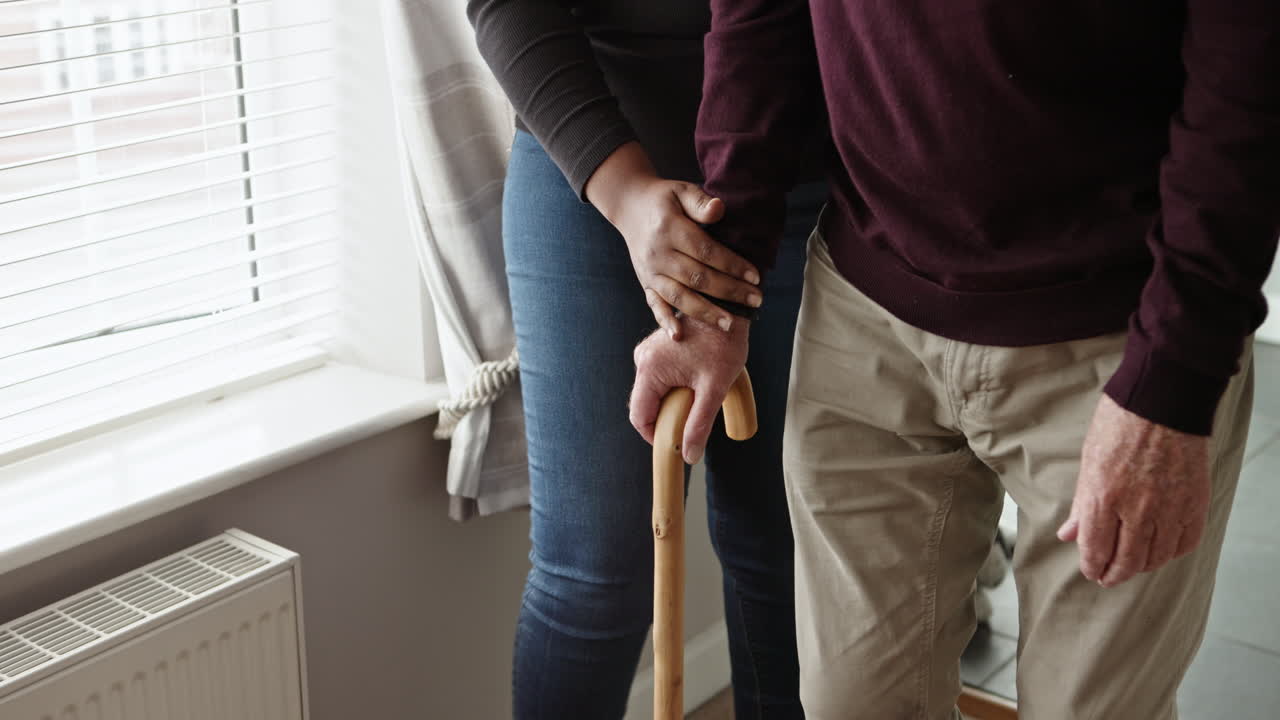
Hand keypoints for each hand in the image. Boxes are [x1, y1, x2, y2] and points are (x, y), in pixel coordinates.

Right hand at [585, 142, 761, 338]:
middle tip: (756, 300)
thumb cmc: (664, 199)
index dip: (731, 265)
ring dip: (705, 312)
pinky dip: (665, 321)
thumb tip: (718, 209)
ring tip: (729, 324)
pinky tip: (679, 335)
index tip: (755, 276)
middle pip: (697, 278)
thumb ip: (700, 202)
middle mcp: (659, 254)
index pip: (706, 251)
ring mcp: (650, 272)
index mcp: (670, 229)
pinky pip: (654, 304)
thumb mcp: (682, 190)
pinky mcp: (645, 283)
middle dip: (729, 292)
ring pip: (679, 296)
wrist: (630, 207)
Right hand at [629, 316, 748, 463]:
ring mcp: (649, 352)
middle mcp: (643, 359)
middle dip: (667, 418)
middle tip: (693, 420)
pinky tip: (696, 383)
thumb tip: (689, 455)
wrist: (728, 307)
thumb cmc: (723, 343)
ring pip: (653, 392)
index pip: (639, 416)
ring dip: (672, 402)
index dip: (655, 436)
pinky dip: (674, 388)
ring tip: (699, 396)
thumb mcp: (714, 388)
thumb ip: (699, 423)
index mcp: (650, 369)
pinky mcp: (658, 348)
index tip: (675, 443)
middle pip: (645, 404)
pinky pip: (659, 378)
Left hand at [1057, 395, 1211, 587]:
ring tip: (1132, 565)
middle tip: (1108, 578)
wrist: (1163, 401)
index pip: (1096, 549)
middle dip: (1114, 574)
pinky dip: (1172, 552)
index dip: (1092, 566)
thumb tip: (1069, 535)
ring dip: (1142, 566)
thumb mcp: (1089, 462)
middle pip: (1127, 561)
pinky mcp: (1195, 503)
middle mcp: (1138, 510)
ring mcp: (1170, 508)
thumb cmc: (1120, 424)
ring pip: (1157, 557)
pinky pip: (1185, 543)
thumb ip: (1082, 505)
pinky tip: (1162, 550)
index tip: (1091, 571)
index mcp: (1104, 498)